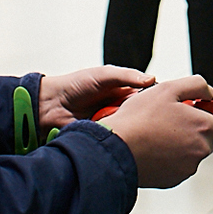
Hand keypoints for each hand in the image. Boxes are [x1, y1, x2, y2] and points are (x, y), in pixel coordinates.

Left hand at [37, 66, 152, 129]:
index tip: (161, 100)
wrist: (51, 105)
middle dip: (143, 114)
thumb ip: (127, 76)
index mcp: (122, 92)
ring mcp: (112, 123)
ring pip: (130, 127)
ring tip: (126, 123)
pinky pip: (117, 138)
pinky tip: (117, 133)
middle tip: (144, 114)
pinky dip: (117, 136)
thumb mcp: (104, 75)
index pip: (145, 96)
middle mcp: (119, 108)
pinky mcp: (104, 136)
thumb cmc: (75, 85)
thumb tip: (152, 79)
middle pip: (140, 113)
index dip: (153, 99)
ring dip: (129, 125)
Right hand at [105, 75, 212, 187]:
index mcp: (204, 127)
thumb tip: (210, 93)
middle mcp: (200, 150)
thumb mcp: (169, 89)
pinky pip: (176, 168)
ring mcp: (187, 168)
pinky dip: (168, 160)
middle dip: (194, 134)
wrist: (116, 149)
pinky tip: (152, 149)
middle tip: (172, 123)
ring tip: (157, 135)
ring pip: (190, 156)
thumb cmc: (139, 119)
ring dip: (180, 147)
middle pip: (207, 143)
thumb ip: (196, 85)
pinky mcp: (172, 181)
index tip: (205, 120)